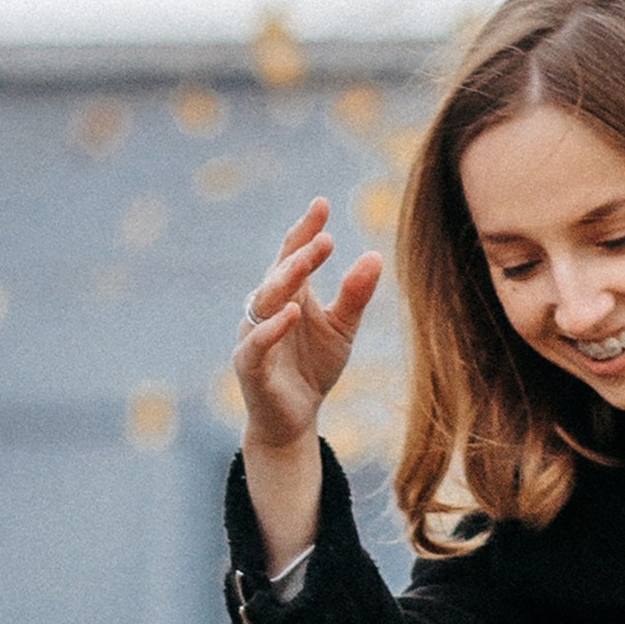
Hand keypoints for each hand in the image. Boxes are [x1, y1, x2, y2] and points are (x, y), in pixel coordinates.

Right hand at [232, 199, 382, 457]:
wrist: (294, 420)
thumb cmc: (313, 368)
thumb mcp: (342, 329)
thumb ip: (354, 295)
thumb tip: (375, 254)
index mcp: (288, 293)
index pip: (293, 252)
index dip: (306, 229)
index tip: (323, 203)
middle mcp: (266, 308)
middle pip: (279, 270)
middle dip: (299, 250)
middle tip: (323, 235)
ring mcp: (254, 335)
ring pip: (265, 300)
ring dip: (286, 279)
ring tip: (309, 260)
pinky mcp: (249, 366)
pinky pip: (257, 342)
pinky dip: (273, 327)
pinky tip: (293, 312)